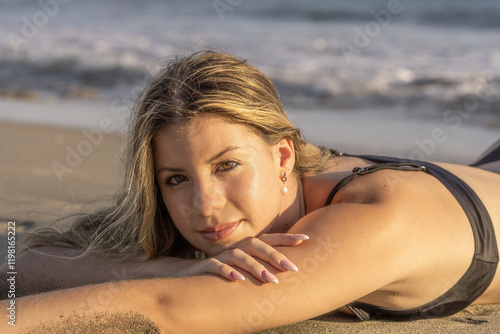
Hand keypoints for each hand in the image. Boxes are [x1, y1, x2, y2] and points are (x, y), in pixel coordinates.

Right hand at [187, 233, 308, 283]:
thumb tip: (288, 269)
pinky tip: (240, 280)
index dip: (286, 238)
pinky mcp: (206, 266)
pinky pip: (217, 266)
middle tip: (293, 268)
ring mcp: (221, 256)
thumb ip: (262, 265)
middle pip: (258, 246)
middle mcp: (236, 248)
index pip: (269, 239)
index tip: (306, 238)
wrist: (190, 274)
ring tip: (271, 280)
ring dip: (256, 267)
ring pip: (240, 257)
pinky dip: (228, 272)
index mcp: (247, 247)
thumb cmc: (224, 271)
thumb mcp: (245, 268)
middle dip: (276, 256)